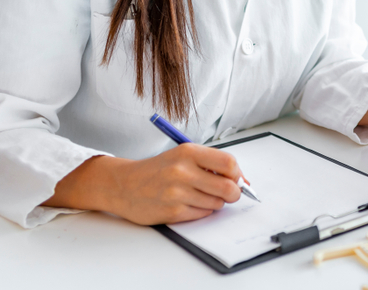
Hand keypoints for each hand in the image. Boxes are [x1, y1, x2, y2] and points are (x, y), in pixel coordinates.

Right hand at [44, 144, 245, 224]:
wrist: (124, 185)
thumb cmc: (159, 170)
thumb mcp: (183, 156)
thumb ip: (211, 163)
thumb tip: (243, 180)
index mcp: (188, 152)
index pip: (228, 163)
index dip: (238, 174)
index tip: (237, 179)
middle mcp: (182, 171)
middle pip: (228, 187)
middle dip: (234, 193)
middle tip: (230, 193)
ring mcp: (176, 193)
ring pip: (217, 203)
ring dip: (216, 202)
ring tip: (201, 195)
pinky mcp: (172, 212)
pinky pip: (203, 214)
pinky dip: (202, 211)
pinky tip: (189, 203)